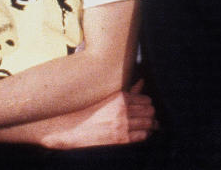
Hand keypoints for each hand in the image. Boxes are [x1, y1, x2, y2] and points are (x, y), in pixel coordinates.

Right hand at [39, 81, 157, 149]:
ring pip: (149, 123)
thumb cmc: (88, 112)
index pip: (146, 99)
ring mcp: (122, 125)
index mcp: (120, 97)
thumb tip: (142, 81)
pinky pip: (142, 136)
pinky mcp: (120, 139)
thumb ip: (128, 91)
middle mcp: (123, 109)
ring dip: (151, 125)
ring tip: (150, 127)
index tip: (146, 109)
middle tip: (151, 118)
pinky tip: (141, 134)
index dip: (148, 105)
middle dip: (151, 115)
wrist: (69, 129)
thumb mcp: (108, 98)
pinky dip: (145, 135)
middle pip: (150, 111)